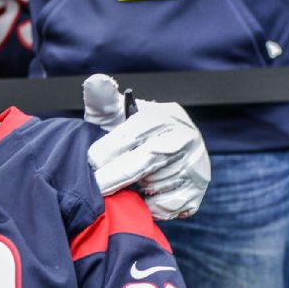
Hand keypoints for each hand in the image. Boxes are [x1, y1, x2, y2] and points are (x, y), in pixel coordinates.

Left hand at [83, 76, 209, 220]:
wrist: (158, 155)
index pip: (131, 135)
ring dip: (134, 191)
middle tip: (96, 187)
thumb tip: (96, 80)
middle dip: (113, 177)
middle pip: (143, 163)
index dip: (106, 151)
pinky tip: (144, 197)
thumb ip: (101, 100)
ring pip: (154, 187)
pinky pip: (167, 206)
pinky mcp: (198, 190)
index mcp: (163, 115)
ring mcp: (195, 164)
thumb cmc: (125, 134)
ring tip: (127, 184)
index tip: (91, 161)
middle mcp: (185, 137)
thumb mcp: (113, 115)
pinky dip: (151, 207)